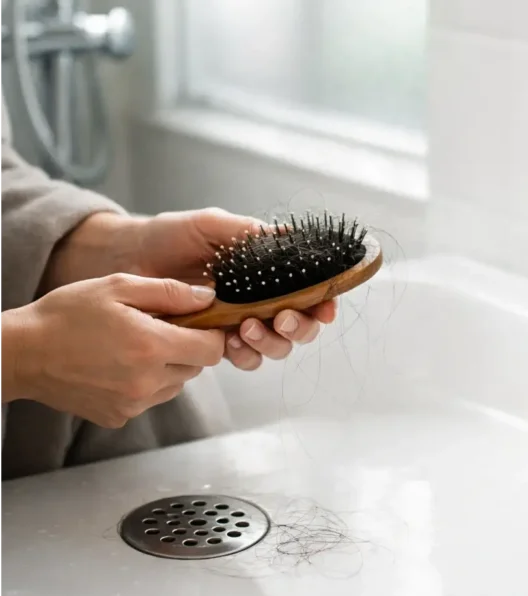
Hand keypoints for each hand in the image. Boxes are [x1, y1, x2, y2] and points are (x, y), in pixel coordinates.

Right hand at [2, 274, 224, 426]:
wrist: (22, 353)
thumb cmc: (66, 314)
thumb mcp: (118, 287)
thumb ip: (169, 292)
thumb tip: (208, 298)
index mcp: (151, 346)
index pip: (212, 349)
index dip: (210, 333)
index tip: (198, 322)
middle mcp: (146, 381)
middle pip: (196, 367)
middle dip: (187, 347)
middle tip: (159, 330)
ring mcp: (133, 404)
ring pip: (176, 384)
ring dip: (168, 367)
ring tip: (135, 347)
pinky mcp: (119, 418)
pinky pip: (151, 399)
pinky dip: (146, 384)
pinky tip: (119, 366)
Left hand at [127, 208, 336, 369]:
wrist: (125, 259)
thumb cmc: (167, 236)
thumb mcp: (211, 226)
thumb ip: (249, 233)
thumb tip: (292, 234)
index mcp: (266, 272)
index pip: (308, 291)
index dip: (323, 302)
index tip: (324, 307)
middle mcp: (260, 300)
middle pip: (301, 326)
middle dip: (299, 327)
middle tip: (281, 319)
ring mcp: (240, 323)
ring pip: (276, 346)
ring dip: (271, 342)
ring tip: (246, 329)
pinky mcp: (216, 341)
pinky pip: (245, 358)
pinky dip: (245, 354)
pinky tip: (229, 343)